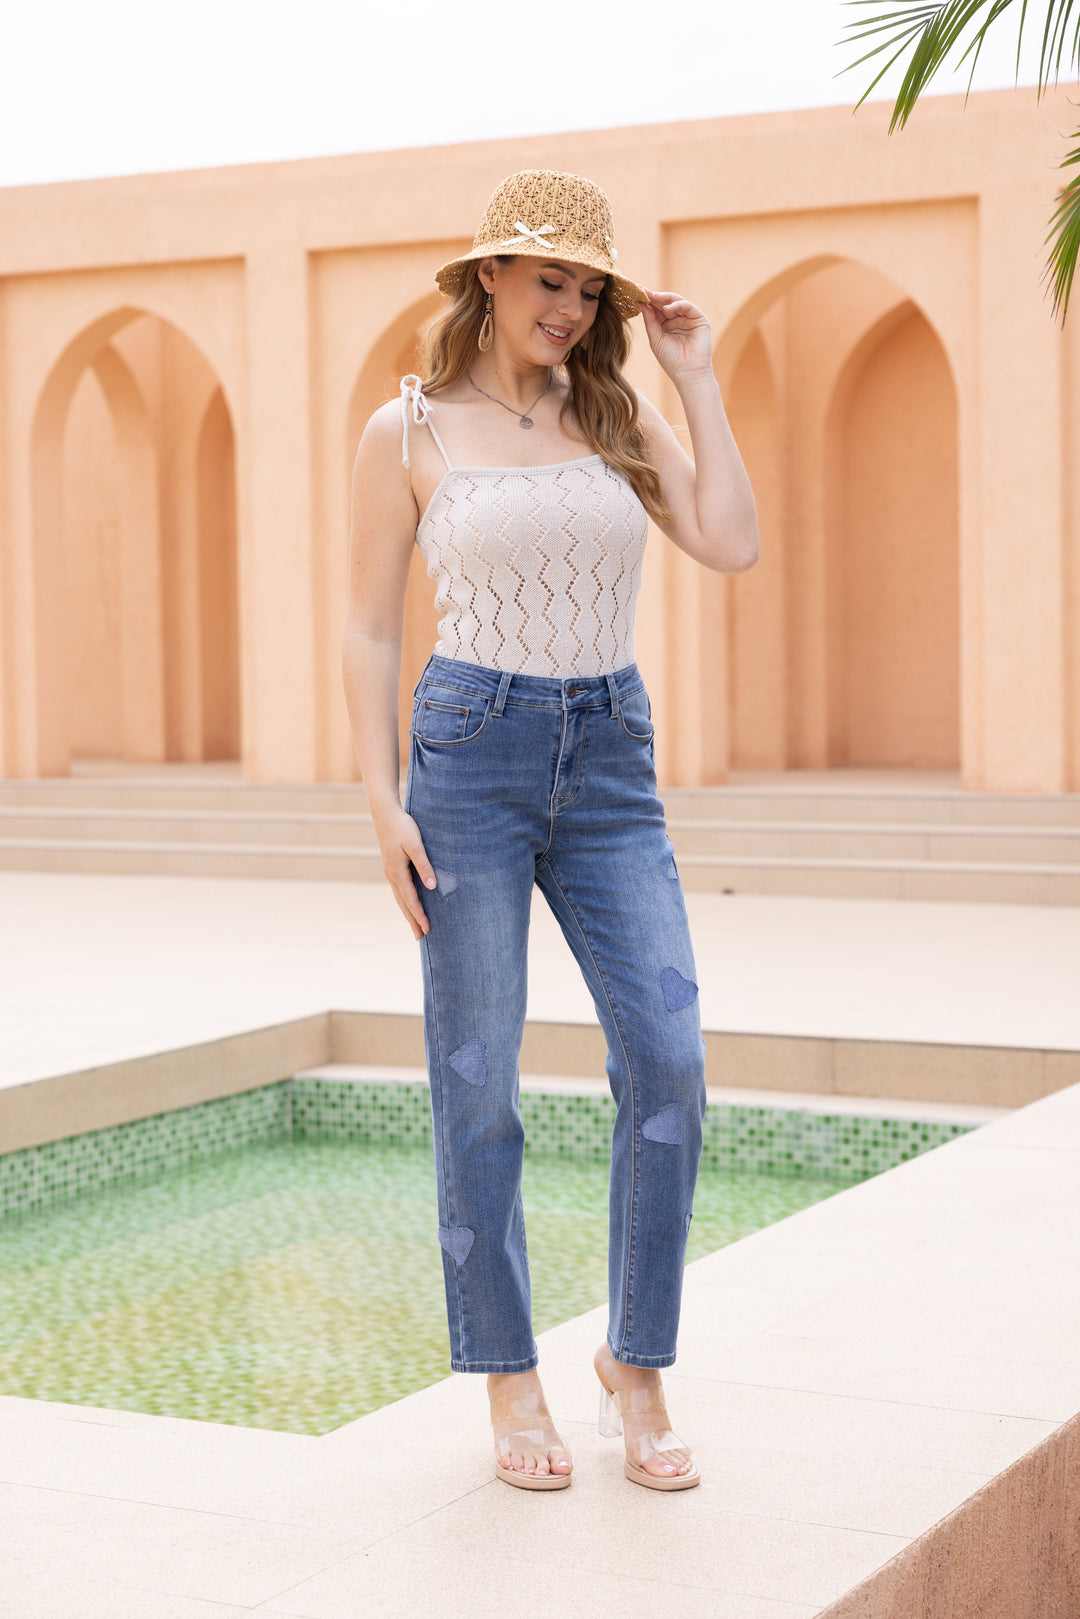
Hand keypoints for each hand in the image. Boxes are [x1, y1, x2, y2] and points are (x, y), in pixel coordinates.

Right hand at [373, 805, 435, 939]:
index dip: (420, 915)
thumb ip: (424, 865)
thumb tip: (432, 887)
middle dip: (412, 921)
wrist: (385, 814)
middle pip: (403, 903)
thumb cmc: (403, 827)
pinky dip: (404, 902)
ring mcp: (390, 872)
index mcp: (398, 872)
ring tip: (415, 927)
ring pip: (399, 898)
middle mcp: (391, 875)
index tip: (428, 929)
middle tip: (420, 938)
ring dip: (407, 913)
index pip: (411, 899)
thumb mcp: (415, 845)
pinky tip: (408, 905)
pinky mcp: (391, 867)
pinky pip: (398, 890)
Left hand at [640, 289, 712, 384]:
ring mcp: (689, 319)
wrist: (687, 373)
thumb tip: (641, 302)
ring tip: (655, 298)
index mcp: (667, 324)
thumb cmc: (671, 360)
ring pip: (677, 301)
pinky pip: (689, 307)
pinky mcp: (700, 320)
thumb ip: (649, 320)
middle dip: (656, 297)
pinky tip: (667, 308)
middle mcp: (678, 319)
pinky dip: (678, 305)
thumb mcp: (655, 338)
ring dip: (665, 299)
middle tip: (645, 291)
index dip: (648, 300)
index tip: (637, 291)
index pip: (657, 308)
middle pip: (666, 302)